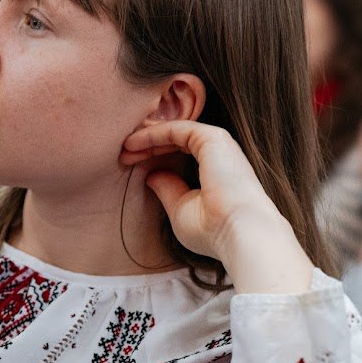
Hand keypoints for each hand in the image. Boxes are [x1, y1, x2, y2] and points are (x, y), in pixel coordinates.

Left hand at [121, 121, 312, 293]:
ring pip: (175, 130)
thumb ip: (167, 189)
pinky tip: (133, 143)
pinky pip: (177, 128)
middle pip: (175, 138)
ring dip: (147, 136)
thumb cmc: (213, 231)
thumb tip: (152, 175)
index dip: (151, 154)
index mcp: (214, 170)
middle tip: (122, 152)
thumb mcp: (181, 210)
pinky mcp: (213, 139)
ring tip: (124, 147)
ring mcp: (217, 144)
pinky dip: (154, 133)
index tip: (126, 162)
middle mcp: (218, 154)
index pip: (178, 151)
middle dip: (146, 143)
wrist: (239, 234)